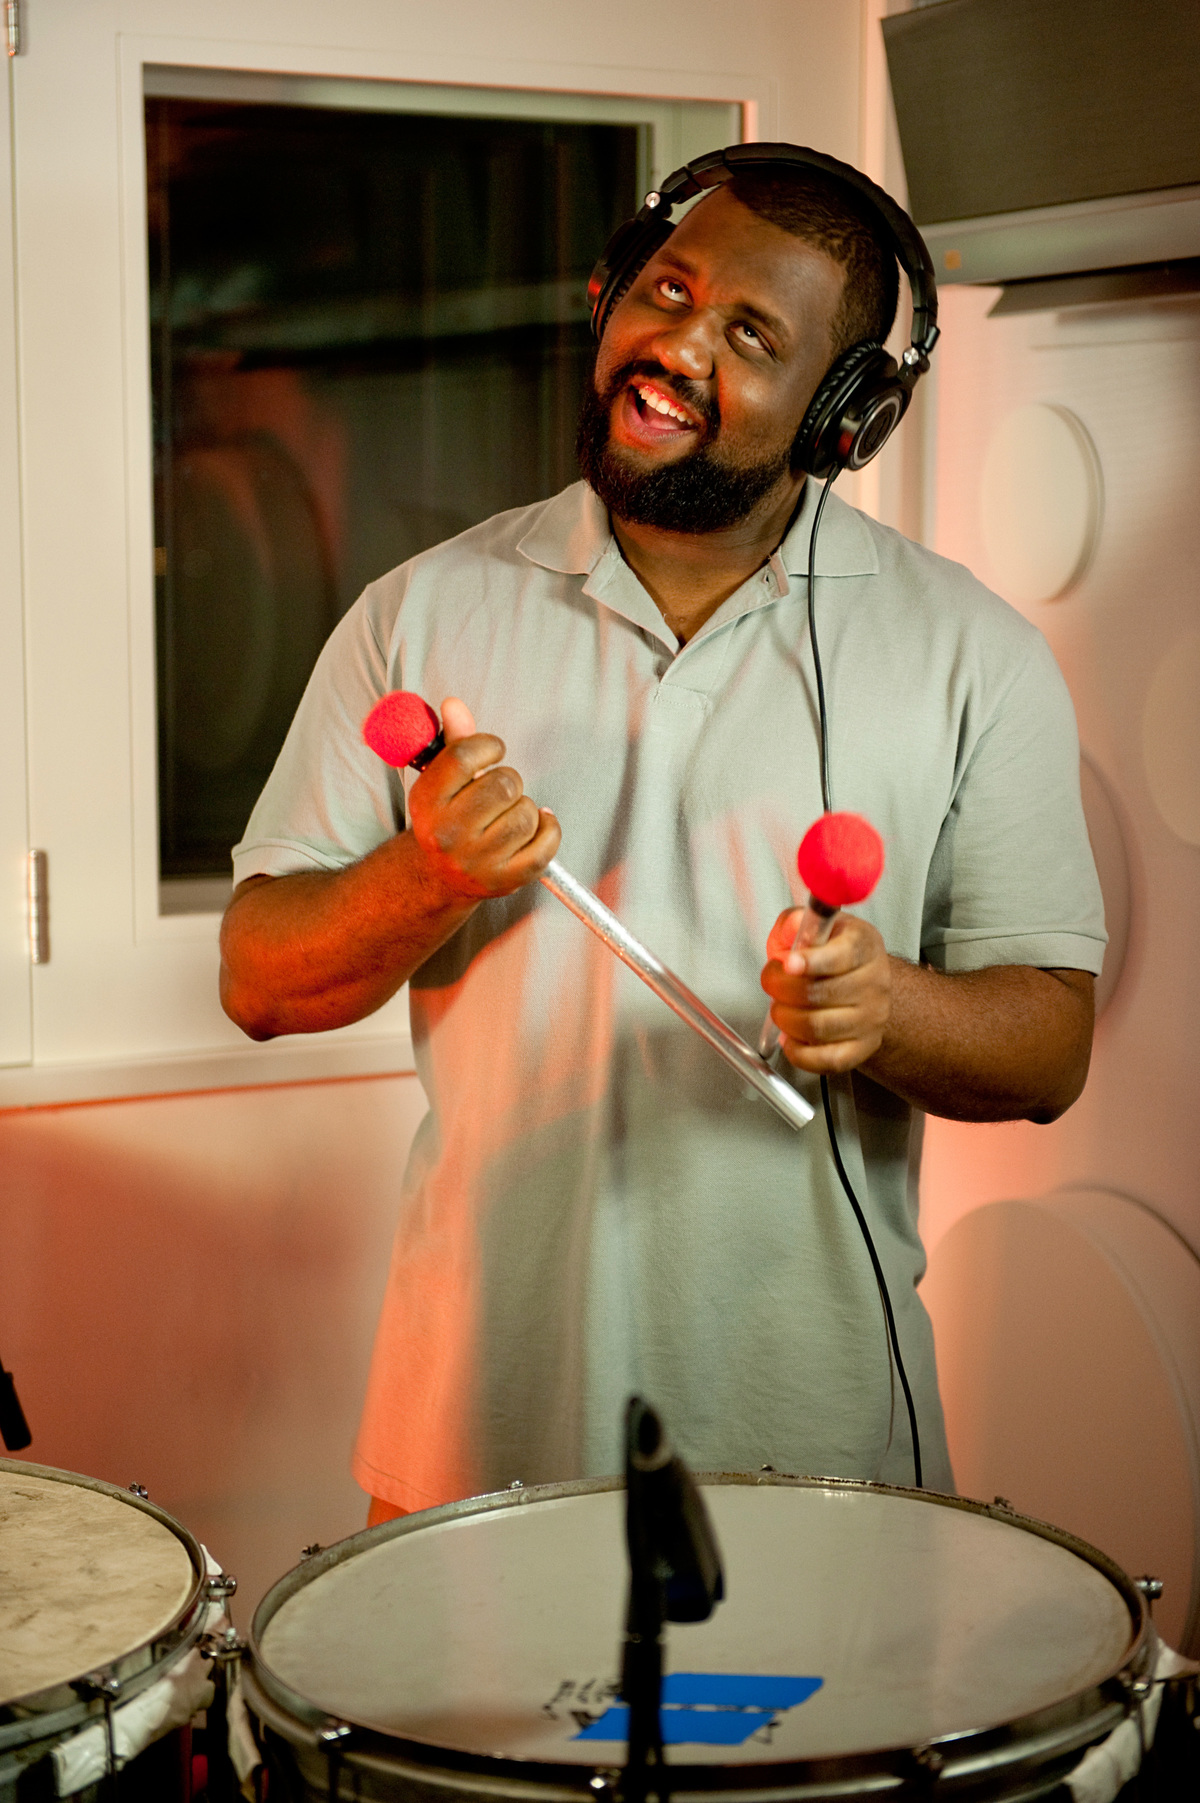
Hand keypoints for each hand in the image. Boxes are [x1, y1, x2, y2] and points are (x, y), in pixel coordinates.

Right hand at [406, 697, 560, 899]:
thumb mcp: (440, 781)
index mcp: (426, 802)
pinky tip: (534, 827)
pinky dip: (548, 828)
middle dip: (508, 780)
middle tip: (497, 792)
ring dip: (524, 808)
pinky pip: (546, 842)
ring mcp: (477, 861)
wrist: (440, 875)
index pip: (464, 756)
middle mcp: (447, 834)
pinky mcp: (506, 879)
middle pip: (503, 784)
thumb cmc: (446, 818)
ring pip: (526, 813)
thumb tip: (454, 704)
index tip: (493, 750)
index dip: (488, 745)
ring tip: (507, 815)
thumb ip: (453, 741)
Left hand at [761, 909, 891, 1074]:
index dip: (810, 961)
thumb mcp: (814, 927)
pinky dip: (798, 1052)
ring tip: (781, 1008)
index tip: (788, 963)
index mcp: (863, 945)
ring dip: (785, 1019)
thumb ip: (795, 922)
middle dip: (780, 989)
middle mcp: (873, 982)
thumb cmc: (832, 956)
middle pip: (819, 994)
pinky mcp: (862, 1048)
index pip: (841, 956)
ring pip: (816, 1027)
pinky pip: (825, 1060)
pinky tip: (791, 1036)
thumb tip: (792, 927)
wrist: (861, 984)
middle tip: (772, 982)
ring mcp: (871, 1018)